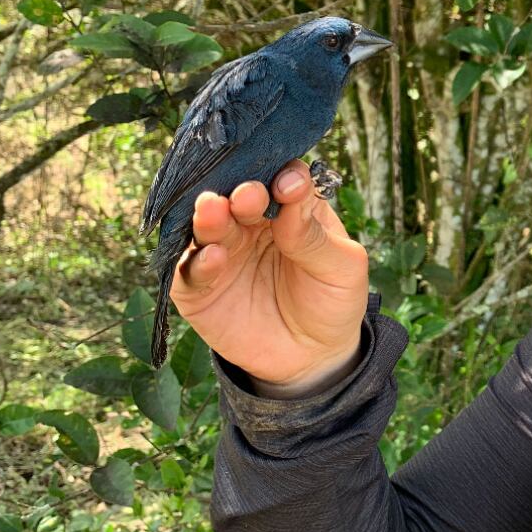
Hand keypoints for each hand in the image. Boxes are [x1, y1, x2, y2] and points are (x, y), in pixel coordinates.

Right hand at [171, 161, 372, 393]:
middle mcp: (252, 223)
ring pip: (210, 227)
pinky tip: (211, 258)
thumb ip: (314, 235)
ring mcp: (224, 253)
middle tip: (247, 195)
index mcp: (291, 206)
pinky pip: (190, 273)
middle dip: (243, 193)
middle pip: (241, 197)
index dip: (284, 176)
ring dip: (211, 218)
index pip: (285, 179)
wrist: (312, 355)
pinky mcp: (199, 290)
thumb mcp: (342, 266)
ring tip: (213, 210)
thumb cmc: (332, 297)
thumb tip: (292, 193)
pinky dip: (197, 264)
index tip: (289, 182)